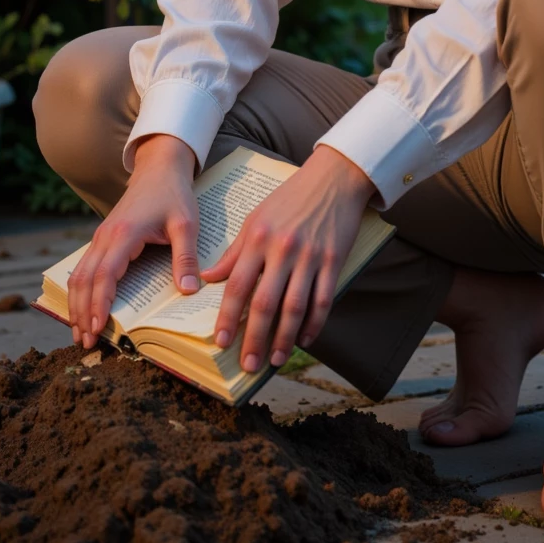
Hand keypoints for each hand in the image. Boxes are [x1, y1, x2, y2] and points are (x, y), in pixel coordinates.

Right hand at [67, 134, 198, 350]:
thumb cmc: (174, 194)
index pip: (104, 276)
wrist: (159, 168)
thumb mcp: (186, 224)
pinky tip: (82, 309)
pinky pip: (83, 268)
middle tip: (85, 344)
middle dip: (81, 313)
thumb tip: (187, 290)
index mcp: (124, 235)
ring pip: (78, 276)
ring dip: (76, 305)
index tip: (98, 330)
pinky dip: (79, 291)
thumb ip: (185, 256)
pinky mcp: (102, 238)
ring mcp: (100, 237)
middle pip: (83, 281)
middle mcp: (105, 237)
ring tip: (79, 334)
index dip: (99, 305)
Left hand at [200, 145, 375, 373]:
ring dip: (284, 338)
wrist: (333, 178)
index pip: (237, 285)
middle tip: (248, 365)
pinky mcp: (334, 260)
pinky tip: (305, 339)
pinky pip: (323, 300)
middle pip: (265, 303)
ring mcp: (310, 256)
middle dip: (255, 338)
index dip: (228, 317)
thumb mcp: (256, 218)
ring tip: (275, 360)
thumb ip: (235, 251)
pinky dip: (314, 324)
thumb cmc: (290, 197)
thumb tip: (209, 278)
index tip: (221, 342)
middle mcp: (282, 249)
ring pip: (295, 307)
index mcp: (258, 238)